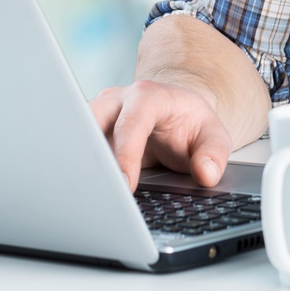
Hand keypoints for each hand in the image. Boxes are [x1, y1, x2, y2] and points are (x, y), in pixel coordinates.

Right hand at [89, 78, 232, 190]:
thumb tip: (206, 175)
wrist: (177, 112)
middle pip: (92, 120)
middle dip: (90, 153)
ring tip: (82, 194)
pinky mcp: (89, 131)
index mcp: (148, 96)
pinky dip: (77, 166)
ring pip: (76, 133)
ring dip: (78, 161)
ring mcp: (99, 114)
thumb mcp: (214, 136)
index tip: (126, 186)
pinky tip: (80, 190)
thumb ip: (214, 154)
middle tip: (93, 189)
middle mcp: (117, 100)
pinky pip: (76, 147)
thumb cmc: (191, 124)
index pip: (131, 123)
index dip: (126, 155)